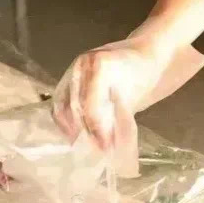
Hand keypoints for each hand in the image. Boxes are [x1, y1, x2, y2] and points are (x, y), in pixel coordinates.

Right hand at [52, 36, 168, 152]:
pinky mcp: (68, 78)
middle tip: (98, 149)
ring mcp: (73, 70)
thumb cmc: (144, 73)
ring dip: (71, 127)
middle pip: (74, 106)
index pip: (90, 104)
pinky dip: (65, 120)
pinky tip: (76, 134)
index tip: (105, 146)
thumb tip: (109, 146)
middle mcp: (82, 65)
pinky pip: (59, 102)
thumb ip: (120, 118)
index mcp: (100, 65)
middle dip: (85, 131)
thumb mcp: (137, 95)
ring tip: (85, 144)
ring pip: (62, 105)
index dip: (96, 128)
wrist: (144, 52)